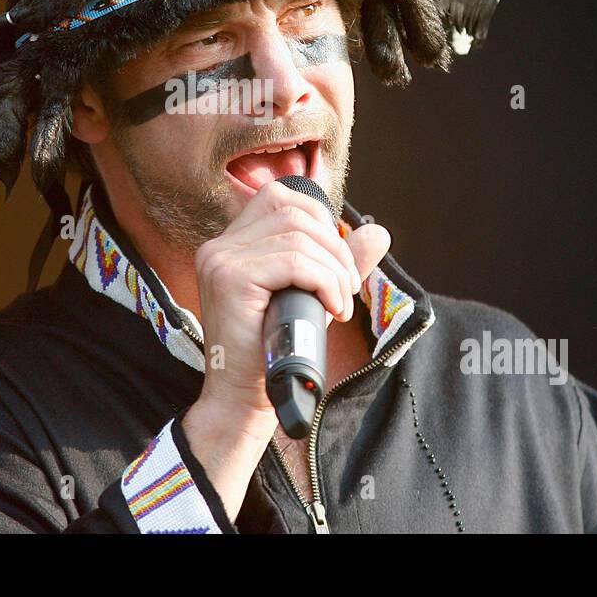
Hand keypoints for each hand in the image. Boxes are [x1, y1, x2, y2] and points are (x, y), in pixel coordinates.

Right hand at [192, 180, 391, 421]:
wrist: (242, 399)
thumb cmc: (274, 352)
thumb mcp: (310, 297)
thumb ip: (338, 262)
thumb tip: (377, 231)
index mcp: (229, 245)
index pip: (277, 197)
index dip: (317, 217)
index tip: (335, 261)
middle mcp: (218, 247)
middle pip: (292, 211)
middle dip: (334, 245)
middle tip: (346, 287)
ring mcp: (221, 261)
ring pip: (297, 236)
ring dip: (334, 269)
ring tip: (340, 302)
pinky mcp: (231, 279)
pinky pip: (293, 261)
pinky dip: (325, 282)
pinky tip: (332, 307)